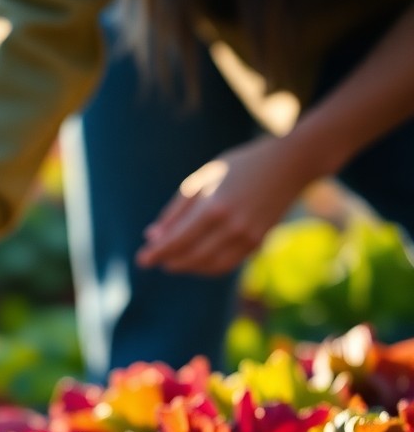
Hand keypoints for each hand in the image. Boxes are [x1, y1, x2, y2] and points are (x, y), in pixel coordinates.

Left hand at [137, 136, 315, 275]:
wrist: (290, 164)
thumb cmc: (239, 167)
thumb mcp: (202, 180)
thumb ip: (176, 211)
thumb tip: (152, 236)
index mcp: (214, 207)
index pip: (177, 240)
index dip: (157, 253)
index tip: (141, 260)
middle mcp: (231, 226)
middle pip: (191, 257)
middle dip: (170, 261)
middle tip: (155, 259)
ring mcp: (248, 237)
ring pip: (208, 266)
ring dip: (187, 267)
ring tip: (172, 260)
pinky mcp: (258, 243)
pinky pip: (226, 264)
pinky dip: (206, 267)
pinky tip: (195, 260)